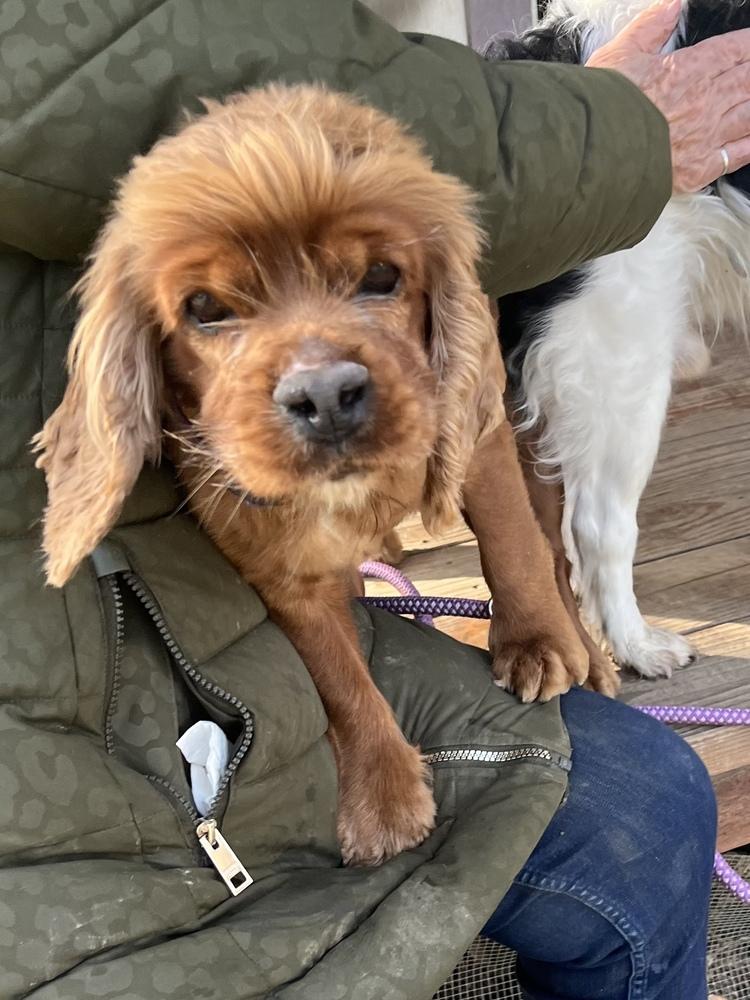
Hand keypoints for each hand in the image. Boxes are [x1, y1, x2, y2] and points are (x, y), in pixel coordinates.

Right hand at [587, 0, 749, 191]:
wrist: (595, 154)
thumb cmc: (602, 108)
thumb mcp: (620, 54)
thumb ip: (650, 27)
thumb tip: (672, 6)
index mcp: (690, 69)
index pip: (733, 48)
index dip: (747, 43)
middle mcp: (705, 101)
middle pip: (747, 79)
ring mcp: (706, 136)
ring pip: (749, 114)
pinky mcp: (700, 168)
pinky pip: (738, 154)